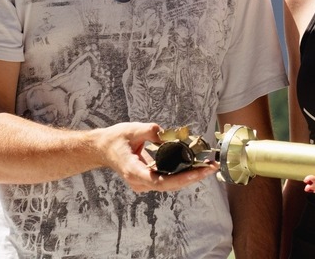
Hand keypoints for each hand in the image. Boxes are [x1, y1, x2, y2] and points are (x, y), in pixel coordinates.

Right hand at [98, 122, 218, 193]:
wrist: (102, 149)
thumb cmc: (116, 139)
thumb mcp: (132, 130)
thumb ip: (151, 131)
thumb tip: (168, 134)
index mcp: (133, 170)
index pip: (158, 180)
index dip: (179, 179)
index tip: (196, 173)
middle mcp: (139, 181)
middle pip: (169, 184)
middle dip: (192, 177)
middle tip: (211, 167)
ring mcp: (143, 183)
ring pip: (170, 184)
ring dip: (190, 176)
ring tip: (209, 167)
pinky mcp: (148, 180)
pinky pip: (168, 179)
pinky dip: (183, 174)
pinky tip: (197, 166)